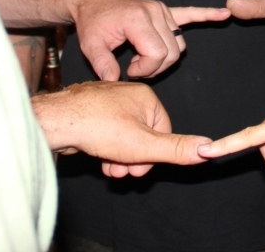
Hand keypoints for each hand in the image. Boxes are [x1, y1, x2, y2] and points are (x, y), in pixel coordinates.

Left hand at [31, 81, 210, 177]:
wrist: (57, 122)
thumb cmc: (99, 127)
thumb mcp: (144, 145)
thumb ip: (175, 149)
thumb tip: (208, 148)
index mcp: (146, 97)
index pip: (163, 131)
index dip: (154, 155)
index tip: (140, 168)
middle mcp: (128, 94)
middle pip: (144, 135)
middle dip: (134, 158)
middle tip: (122, 171)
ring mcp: (109, 102)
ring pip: (125, 137)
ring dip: (120, 157)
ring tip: (109, 168)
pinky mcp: (93, 111)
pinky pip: (109, 133)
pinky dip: (107, 149)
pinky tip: (99, 159)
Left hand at [71, 0, 228, 80]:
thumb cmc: (93, 21)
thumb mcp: (91, 46)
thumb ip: (103, 66)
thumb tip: (115, 83)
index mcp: (138, 19)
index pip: (158, 53)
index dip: (146, 69)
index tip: (128, 70)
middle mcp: (155, 11)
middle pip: (172, 51)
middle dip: (155, 67)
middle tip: (134, 67)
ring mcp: (162, 9)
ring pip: (178, 44)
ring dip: (165, 56)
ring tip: (143, 57)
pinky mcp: (165, 9)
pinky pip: (190, 13)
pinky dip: (207, 14)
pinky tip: (224, 13)